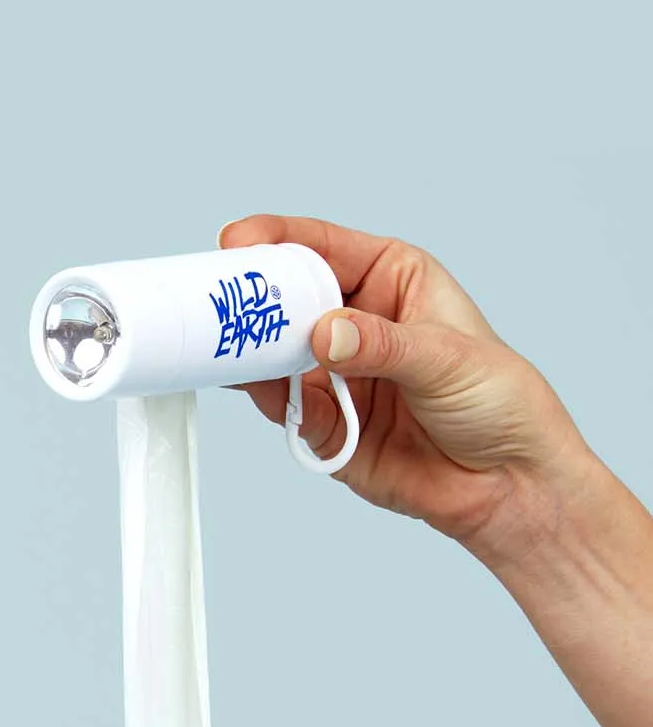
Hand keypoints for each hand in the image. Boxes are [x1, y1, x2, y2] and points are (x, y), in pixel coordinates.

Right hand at [220, 215, 596, 562]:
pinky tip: (260, 390)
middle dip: (254, 301)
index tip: (237, 241)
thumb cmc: (499, 403)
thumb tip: (325, 334)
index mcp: (392, 281)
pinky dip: (269, 400)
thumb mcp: (448, 359)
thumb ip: (382, 345)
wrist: (506, 485)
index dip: (279, 241)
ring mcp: (336, 374)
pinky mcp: (325, 424)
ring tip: (228, 349)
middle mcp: (358, 323)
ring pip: (276, 355)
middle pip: (289, 301)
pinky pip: (285, 407)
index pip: (325, 250)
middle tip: (220, 303)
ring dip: (252, 354)